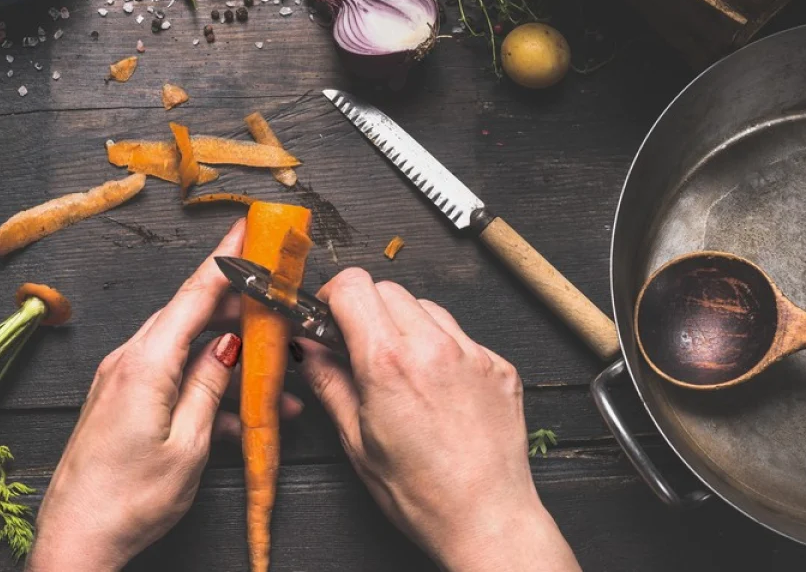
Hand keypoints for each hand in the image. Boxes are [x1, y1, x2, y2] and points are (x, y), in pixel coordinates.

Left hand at [27, 220, 299, 570]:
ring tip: (274, 383)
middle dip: (236, 308)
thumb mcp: (188, 446)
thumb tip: (228, 346)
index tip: (248, 227)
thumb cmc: (127, 501)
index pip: (193, 294)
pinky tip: (237, 416)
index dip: (226, 259)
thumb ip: (210, 388)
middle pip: (190, 316)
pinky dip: (204, 388)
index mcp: (145, 364)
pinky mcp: (119, 401)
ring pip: (184, 351)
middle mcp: (128, 362)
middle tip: (274, 302)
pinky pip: (169, 378)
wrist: (76, 538)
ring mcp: (120, 381)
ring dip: (227, 361)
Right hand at [292, 268, 579, 571]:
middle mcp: (433, 347)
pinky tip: (435, 386)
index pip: (353, 286)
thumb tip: (307, 349)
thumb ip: (329, 382)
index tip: (328, 316)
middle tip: (358, 345)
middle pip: (388, 288)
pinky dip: (441, 347)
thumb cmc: (421, 493)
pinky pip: (460, 335)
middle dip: (365, 309)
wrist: (487, 519)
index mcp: (388, 363)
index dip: (332, 296)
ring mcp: (472, 353)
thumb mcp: (356, 440)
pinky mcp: (498, 365)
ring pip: (426, 307)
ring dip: (404, 324)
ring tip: (400, 369)